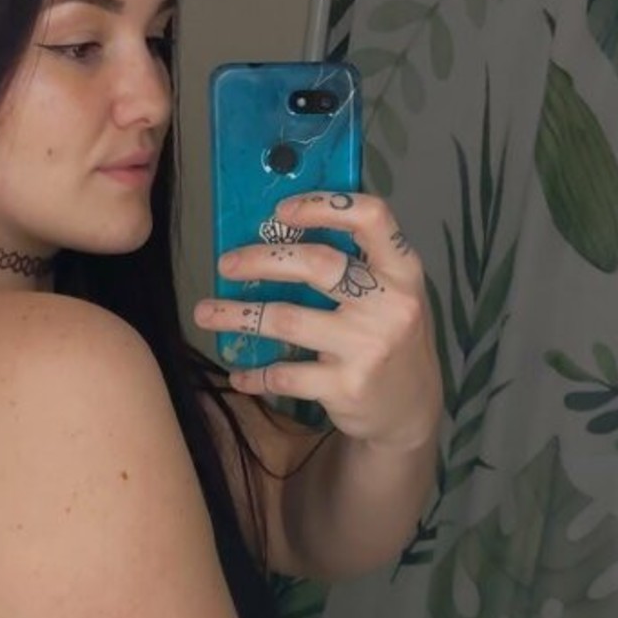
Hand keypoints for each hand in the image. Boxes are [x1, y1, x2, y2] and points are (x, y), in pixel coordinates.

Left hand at [192, 191, 442, 453]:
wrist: (412, 412)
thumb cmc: (390, 340)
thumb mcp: (391, 295)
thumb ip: (357, 265)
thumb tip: (282, 233)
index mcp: (402, 270)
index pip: (371, 217)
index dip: (323, 206)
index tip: (281, 212)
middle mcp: (389, 304)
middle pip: (318, 265)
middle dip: (261, 260)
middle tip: (226, 265)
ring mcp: (367, 347)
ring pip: (287, 320)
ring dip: (237, 315)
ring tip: (205, 313)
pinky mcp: (345, 387)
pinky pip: (284, 374)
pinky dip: (254, 374)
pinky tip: (238, 373)